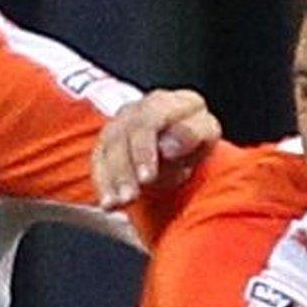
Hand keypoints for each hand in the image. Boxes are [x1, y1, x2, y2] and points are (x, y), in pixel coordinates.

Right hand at [94, 88, 219, 207]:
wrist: (182, 142)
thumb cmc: (195, 138)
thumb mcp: (206, 133)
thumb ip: (193, 134)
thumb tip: (168, 147)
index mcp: (167, 102)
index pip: (149, 121)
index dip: (144, 150)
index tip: (146, 178)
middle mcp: (139, 109)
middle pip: (123, 136)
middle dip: (124, 169)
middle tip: (130, 197)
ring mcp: (120, 124)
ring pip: (108, 149)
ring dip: (112, 179)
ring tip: (118, 204)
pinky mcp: (108, 142)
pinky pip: (99, 161)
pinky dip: (103, 184)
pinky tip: (108, 203)